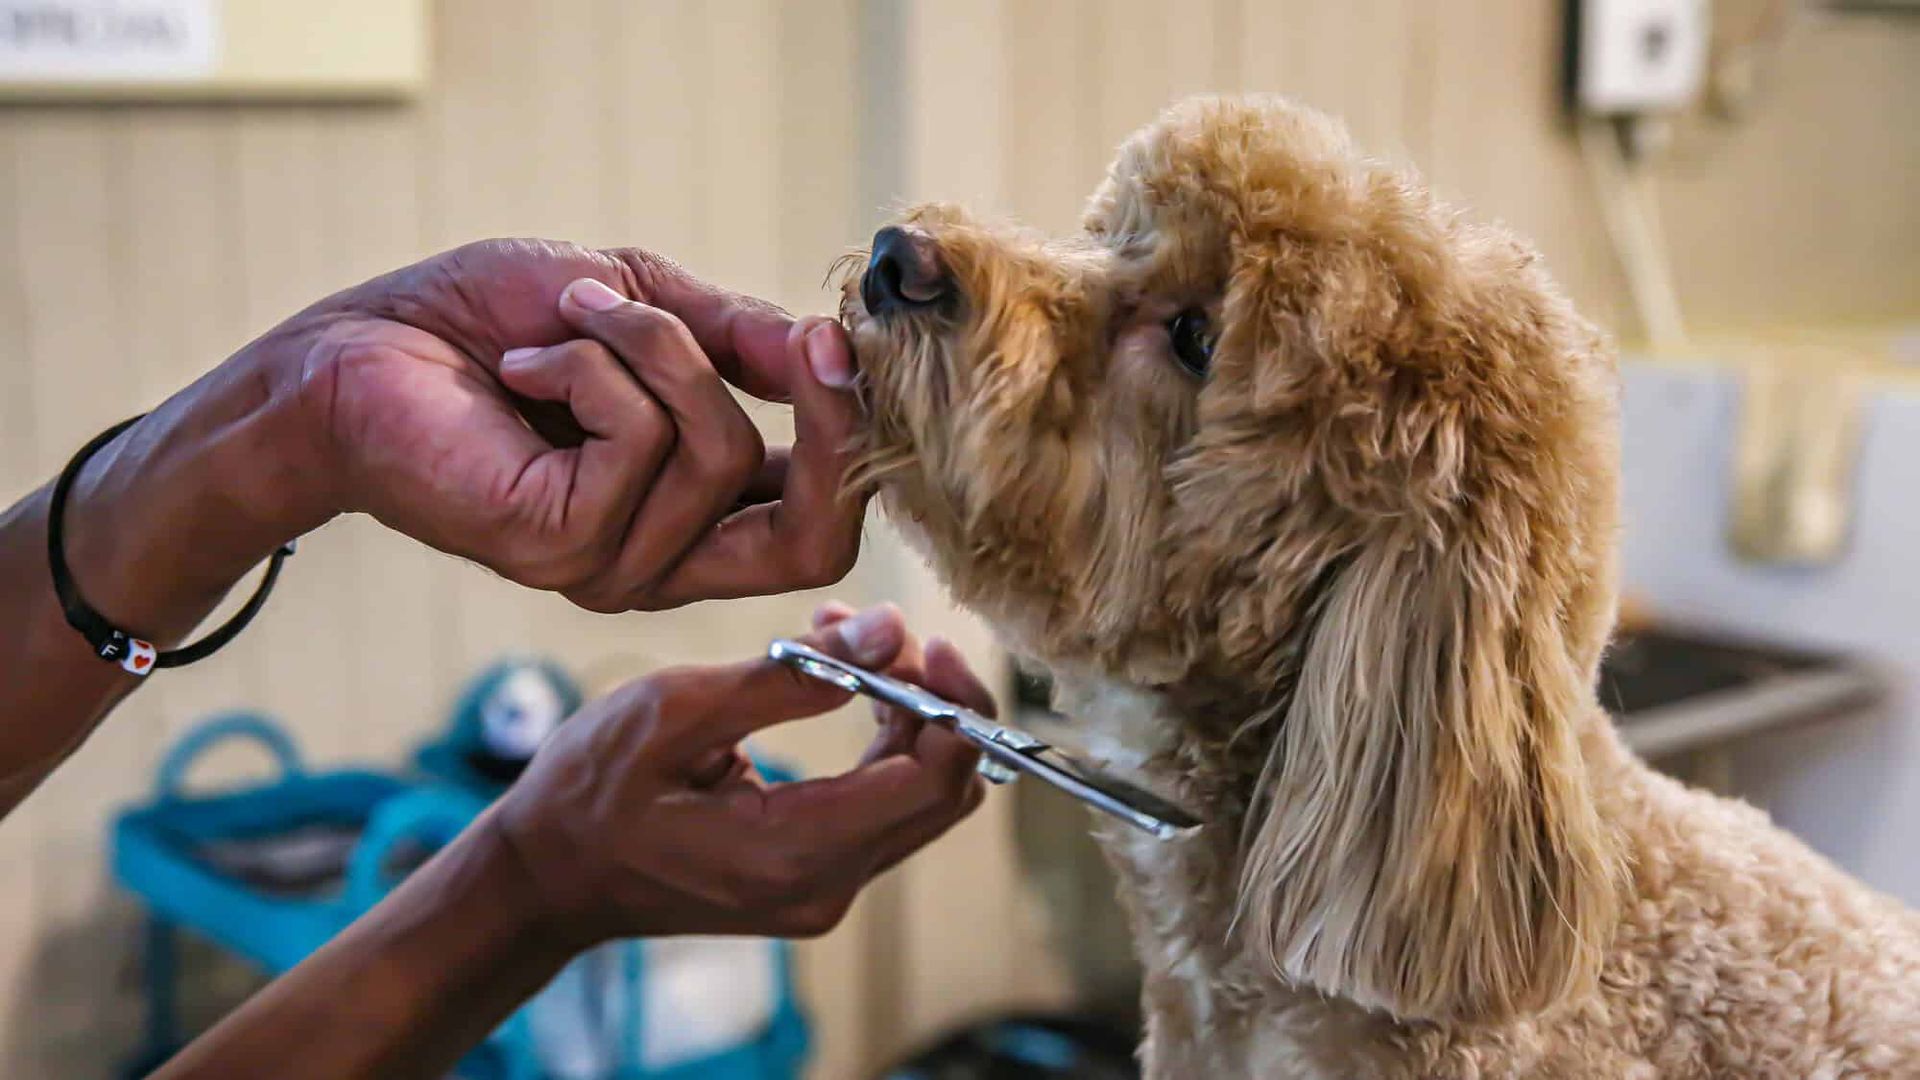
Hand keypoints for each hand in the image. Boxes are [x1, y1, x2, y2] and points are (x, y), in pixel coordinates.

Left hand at [61, 238, 869, 635]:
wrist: (354, 348)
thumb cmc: (486, 323)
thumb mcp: (640, 306)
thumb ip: (736, 340)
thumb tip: (834, 348)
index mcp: (695, 515)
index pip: (824, 523)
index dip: (854, 437)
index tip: (837, 338)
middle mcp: (664, 559)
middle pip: (816, 543)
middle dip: (828, 428)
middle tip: (807, 342)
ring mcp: (614, 566)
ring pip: (719, 454)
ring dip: (654, 347)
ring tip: (571, 319)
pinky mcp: (561, 549)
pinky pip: (642, 439)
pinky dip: (596, 366)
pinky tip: (526, 363)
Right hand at [492, 603, 989, 943]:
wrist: (546, 879)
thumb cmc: (590, 791)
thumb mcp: (675, 710)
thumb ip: (789, 676)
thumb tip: (887, 631)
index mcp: (794, 851)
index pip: (933, 785)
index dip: (953, 705)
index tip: (926, 642)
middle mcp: (825, 887)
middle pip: (943, 793)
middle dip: (933, 701)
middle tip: (881, 633)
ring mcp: (824, 891)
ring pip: (919, 798)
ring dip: (907, 714)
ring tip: (846, 640)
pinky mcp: (814, 878)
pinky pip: (881, 808)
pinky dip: (881, 742)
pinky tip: (839, 681)